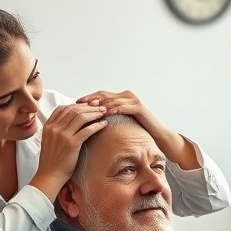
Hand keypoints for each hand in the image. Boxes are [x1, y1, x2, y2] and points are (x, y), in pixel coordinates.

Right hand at [32, 103, 106, 200]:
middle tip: (100, 106)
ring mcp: (63, 135)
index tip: (88, 104)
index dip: (77, 104)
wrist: (49, 175)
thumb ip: (56, 129)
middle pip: (74, 110)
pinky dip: (96, 125)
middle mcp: (54, 128)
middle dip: (89, 107)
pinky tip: (103, 124)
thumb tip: (70, 120)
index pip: (64, 108)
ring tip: (103, 113)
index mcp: (48, 126)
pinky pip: (87, 130)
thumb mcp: (49, 140)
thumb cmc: (52, 160)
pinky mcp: (72, 144)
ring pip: (81, 117)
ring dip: (94, 113)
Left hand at [76, 90, 199, 169]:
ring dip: (101, 104)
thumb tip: (86, 120)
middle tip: (78, 104)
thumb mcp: (118, 123)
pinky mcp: (139, 107)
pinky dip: (115, 108)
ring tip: (90, 108)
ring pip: (113, 100)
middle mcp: (126, 96)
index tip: (74, 104)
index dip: (87, 99)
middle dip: (90, 99)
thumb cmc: (136, 131)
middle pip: (104, 95)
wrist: (157, 136)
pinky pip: (124, 106)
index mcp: (119, 98)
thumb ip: (106, 117)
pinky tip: (106, 113)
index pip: (99, 95)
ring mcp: (133, 100)